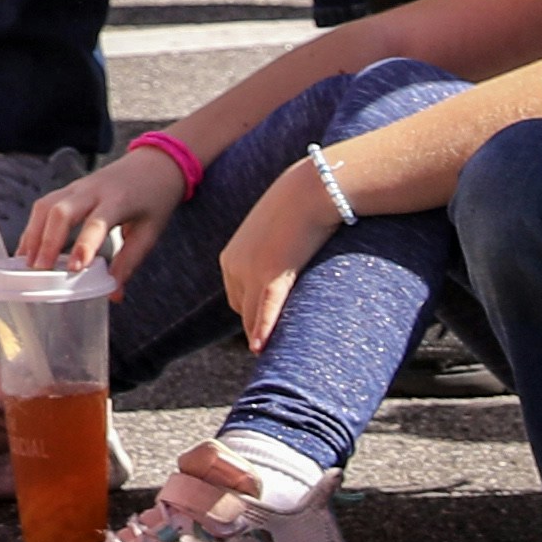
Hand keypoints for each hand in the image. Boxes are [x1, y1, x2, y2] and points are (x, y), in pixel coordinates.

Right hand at [25, 136, 190, 275]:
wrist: (155, 163)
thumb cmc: (154, 198)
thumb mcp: (150, 232)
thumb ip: (129, 261)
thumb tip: (114, 293)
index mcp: (118, 201)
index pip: (97, 223)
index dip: (84, 246)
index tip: (73, 269)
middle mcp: (93, 191)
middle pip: (61, 211)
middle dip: (46, 241)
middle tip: (38, 269)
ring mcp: (78, 186)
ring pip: (46, 205)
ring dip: (33, 234)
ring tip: (26, 262)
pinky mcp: (70, 188)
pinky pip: (45, 204)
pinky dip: (33, 226)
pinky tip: (28, 247)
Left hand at [218, 156, 332, 357]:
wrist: (311, 189)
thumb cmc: (298, 209)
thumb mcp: (274, 234)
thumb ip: (269, 255)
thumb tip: (281, 269)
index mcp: (230, 256)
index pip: (237, 298)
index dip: (255, 313)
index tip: (272, 322)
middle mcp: (233, 265)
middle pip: (243, 310)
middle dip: (258, 325)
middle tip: (280, 341)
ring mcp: (250, 271)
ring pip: (252, 316)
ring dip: (264, 334)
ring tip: (280, 353)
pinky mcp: (272, 274)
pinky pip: (265, 310)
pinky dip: (263, 330)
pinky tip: (261, 349)